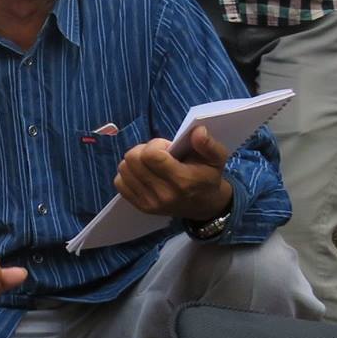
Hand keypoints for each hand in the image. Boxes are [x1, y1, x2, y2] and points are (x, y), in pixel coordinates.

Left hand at [114, 126, 235, 224]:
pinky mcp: (141, 206)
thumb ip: (208, 144)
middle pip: (133, 159)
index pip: (151, 155)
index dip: (155, 144)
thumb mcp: (216, 158)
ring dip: (135, 161)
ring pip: (124, 169)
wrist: (205, 205)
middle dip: (143, 150)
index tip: (167, 147)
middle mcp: (164, 194)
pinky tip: (143, 173)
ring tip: (151, 163)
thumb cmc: (208, 177)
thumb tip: (197, 130)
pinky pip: (120, 182)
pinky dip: (128, 173)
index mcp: (182, 181)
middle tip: (158, 154)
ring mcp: (150, 202)